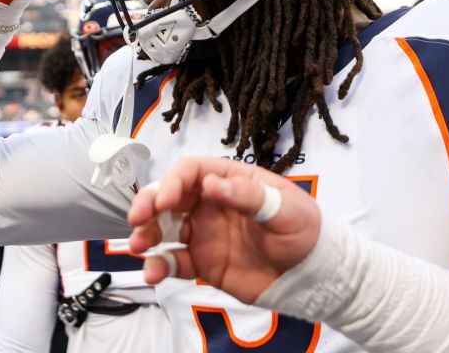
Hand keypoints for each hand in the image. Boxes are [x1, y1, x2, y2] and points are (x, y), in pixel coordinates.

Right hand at [127, 157, 320, 303]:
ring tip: (138, 247)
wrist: (311, 276)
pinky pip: (174, 261)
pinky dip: (159, 266)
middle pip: (170, 197)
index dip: (174, 182)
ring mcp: (204, 233)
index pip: (192, 172)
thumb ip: (249, 196)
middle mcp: (211, 203)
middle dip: (149, 204)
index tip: (165, 200)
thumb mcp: (285, 209)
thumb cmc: (304, 232)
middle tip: (137, 219)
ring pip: (164, 228)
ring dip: (146, 234)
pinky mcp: (203, 262)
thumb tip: (213, 184)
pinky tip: (152, 273)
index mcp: (231, 180)